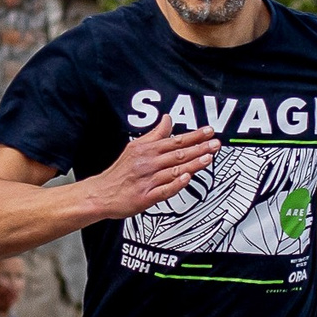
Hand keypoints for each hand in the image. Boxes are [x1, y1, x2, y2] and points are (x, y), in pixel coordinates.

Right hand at [87, 116, 218, 218]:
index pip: (175, 140)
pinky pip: (164, 190)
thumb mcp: (135, 147)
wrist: (101, 193)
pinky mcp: (146, 197)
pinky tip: (187, 178)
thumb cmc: (120, 172)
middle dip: (199, 148)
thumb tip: (167, 119)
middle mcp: (148, 163)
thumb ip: (154, 134)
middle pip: (178, 154)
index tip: (208, 132)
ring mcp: (148, 180)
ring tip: (208, 158)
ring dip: (192, 164)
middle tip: (215, 144)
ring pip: (174, 170)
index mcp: (146, 150)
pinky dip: (176, 184)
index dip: (194, 136)